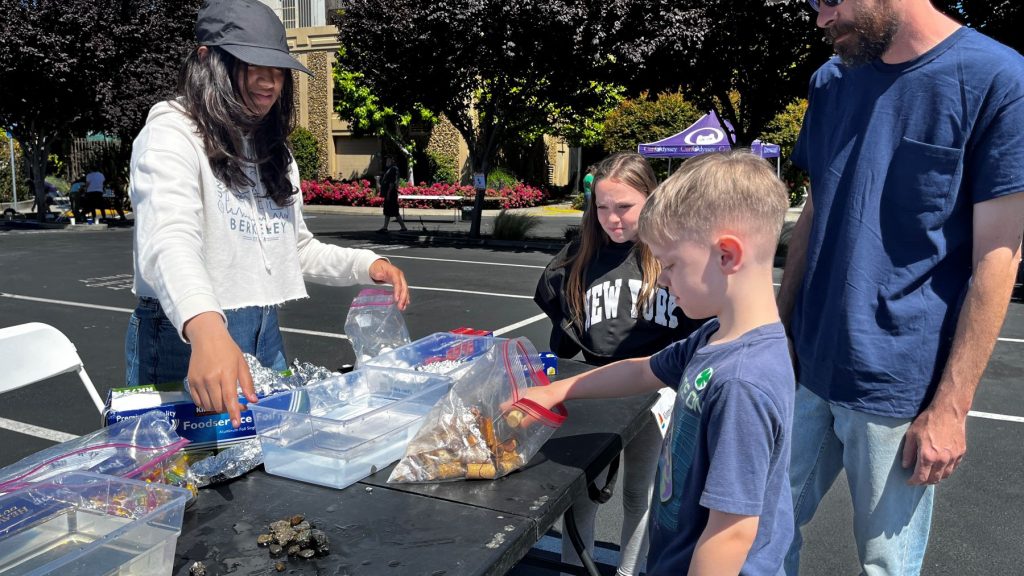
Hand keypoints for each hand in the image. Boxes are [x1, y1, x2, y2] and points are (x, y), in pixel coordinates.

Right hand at [183, 312, 258, 427]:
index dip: (233, 413)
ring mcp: (199, 381)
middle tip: (238, 405)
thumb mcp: (242, 364)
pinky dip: (206, 404)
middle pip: (218, 405)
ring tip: (225, 400)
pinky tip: (213, 398)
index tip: (236, 424)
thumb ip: (248, 384)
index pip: (229, 399)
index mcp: (226, 374)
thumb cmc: (228, 350)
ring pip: (208, 405)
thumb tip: (253, 400)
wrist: (207, 338)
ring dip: (218, 408)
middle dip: (229, 409)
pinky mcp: (190, 382)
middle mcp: (210, 379)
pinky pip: (198, 401)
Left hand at [369, 259, 409, 309]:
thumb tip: (379, 275)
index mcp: (394, 272)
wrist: (378, 265)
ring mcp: (400, 280)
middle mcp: (399, 276)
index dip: (398, 291)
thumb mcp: (375, 269)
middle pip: (404, 287)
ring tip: (402, 308)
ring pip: (405, 290)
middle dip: (403, 298)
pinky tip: (405, 304)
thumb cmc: (377, 268)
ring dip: (405, 299)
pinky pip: (404, 291)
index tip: (396, 299)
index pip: (398, 282)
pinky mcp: (399, 284)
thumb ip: (378, 273)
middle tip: (400, 306)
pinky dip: (404, 298)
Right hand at [500, 382, 568, 427]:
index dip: (505, 413)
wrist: (553, 392)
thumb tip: (520, 425)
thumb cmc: (543, 404)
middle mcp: (517, 394)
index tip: (511, 418)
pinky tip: (531, 405)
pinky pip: (521, 397)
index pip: (502, 406)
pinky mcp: (528, 389)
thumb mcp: (535, 416)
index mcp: (516, 400)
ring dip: (518, 406)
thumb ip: (525, 422)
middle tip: (520, 416)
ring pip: (515, 400)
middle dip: (512, 411)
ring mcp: (522, 390)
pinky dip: (523, 402)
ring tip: (527, 411)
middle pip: (508, 404)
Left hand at [901, 404, 966, 485]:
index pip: (921, 477)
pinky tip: (940, 466)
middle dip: (924, 482)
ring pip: (945, 476)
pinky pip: (953, 468)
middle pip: (934, 480)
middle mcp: (942, 460)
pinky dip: (946, 470)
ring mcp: (953, 457)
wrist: (948, 412)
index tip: (909, 482)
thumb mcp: (911, 434)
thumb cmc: (928, 421)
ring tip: (929, 474)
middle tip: (918, 479)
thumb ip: (908, 452)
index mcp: (927, 456)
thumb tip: (905, 465)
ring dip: (936, 478)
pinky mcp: (961, 453)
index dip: (914, 482)